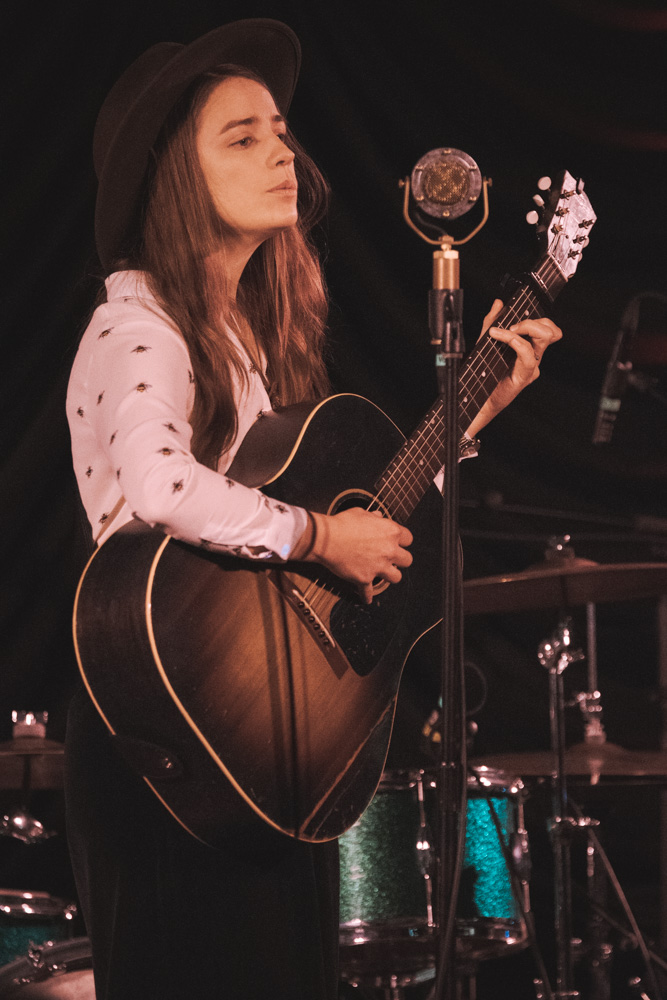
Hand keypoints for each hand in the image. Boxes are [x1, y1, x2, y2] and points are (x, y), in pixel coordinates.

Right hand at [293, 507, 412, 603]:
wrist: (326, 539)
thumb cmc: (342, 524)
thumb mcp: (361, 513)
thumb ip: (374, 517)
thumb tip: (378, 516)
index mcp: (391, 532)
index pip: (408, 538)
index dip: (402, 541)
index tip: (397, 542)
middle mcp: (389, 550)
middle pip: (407, 560)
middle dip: (400, 559)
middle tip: (392, 558)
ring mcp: (378, 566)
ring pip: (396, 577)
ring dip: (390, 576)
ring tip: (384, 574)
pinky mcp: (365, 579)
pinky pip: (369, 592)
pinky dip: (366, 595)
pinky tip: (366, 598)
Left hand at [467, 299, 562, 435]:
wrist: (478, 399)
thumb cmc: (483, 374)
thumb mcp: (484, 342)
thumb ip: (492, 322)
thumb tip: (498, 303)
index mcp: (529, 348)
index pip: (547, 327)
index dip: (536, 318)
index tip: (513, 318)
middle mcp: (534, 357)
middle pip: (550, 330)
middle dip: (531, 321)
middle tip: (511, 325)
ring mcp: (531, 366)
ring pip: (543, 338)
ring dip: (524, 327)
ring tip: (504, 331)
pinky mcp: (525, 376)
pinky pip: (527, 354)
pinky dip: (513, 341)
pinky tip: (499, 337)